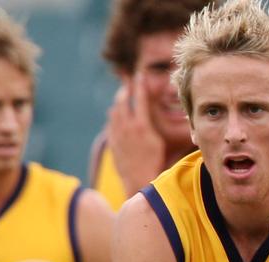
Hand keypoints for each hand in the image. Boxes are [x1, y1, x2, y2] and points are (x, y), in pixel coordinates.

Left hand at [106, 72, 166, 194]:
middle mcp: (127, 127)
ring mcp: (117, 135)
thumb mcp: (158, 139)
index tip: (140, 75)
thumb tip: (150, 110)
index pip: (139, 98)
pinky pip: (110, 124)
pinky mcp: (112, 142)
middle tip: (127, 81)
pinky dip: (114, 116)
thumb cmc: (155, 161)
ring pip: (114, 111)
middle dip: (125, 89)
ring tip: (121, 96)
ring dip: (118, 102)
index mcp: (141, 125)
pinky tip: (115, 115)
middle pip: (122, 101)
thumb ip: (151, 122)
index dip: (140, 85)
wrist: (139, 179)